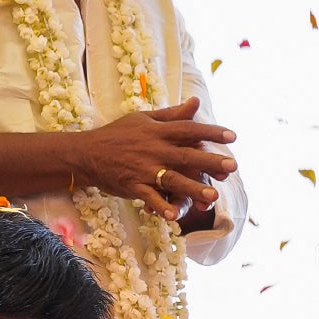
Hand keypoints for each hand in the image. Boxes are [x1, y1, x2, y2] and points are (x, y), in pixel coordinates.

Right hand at [65, 98, 237, 220]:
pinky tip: (174, 216)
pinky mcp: (132, 185)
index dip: (211, 131)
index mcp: (158, 131)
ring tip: (212, 197)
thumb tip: (196, 102)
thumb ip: (172, 114)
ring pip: (172, 179)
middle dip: (210, 161)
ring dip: (192, 188)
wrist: (85, 152)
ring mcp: (143, 169)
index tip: (233, 136)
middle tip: (232, 167)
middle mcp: (154, 149)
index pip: (189, 129)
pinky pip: (149, 197)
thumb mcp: (144, 119)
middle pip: (186, 155)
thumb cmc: (118, 134)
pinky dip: (160, 206)